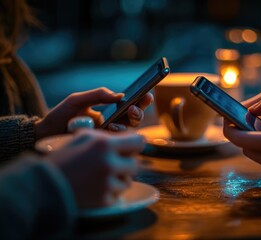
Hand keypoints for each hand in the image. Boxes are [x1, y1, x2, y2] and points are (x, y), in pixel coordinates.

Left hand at [35, 88, 153, 138]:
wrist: (46, 134)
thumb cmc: (61, 115)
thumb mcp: (78, 100)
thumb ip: (98, 95)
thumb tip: (120, 95)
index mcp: (108, 110)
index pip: (129, 105)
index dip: (141, 101)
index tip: (147, 95)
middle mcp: (112, 123)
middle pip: (134, 119)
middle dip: (138, 112)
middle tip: (132, 109)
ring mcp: (108, 136)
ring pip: (129, 131)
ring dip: (128, 123)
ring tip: (120, 118)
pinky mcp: (103, 146)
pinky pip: (117, 141)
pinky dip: (117, 133)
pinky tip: (111, 127)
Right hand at [46, 128, 144, 207]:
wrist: (44, 185)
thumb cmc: (64, 158)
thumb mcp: (83, 137)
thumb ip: (107, 136)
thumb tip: (128, 137)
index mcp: (104, 145)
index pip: (138, 142)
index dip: (135, 144)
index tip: (132, 146)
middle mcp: (109, 164)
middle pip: (135, 163)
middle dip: (127, 162)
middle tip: (115, 163)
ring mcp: (107, 184)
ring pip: (128, 180)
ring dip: (119, 178)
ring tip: (102, 175)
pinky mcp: (104, 200)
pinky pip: (118, 194)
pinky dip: (110, 191)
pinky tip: (97, 186)